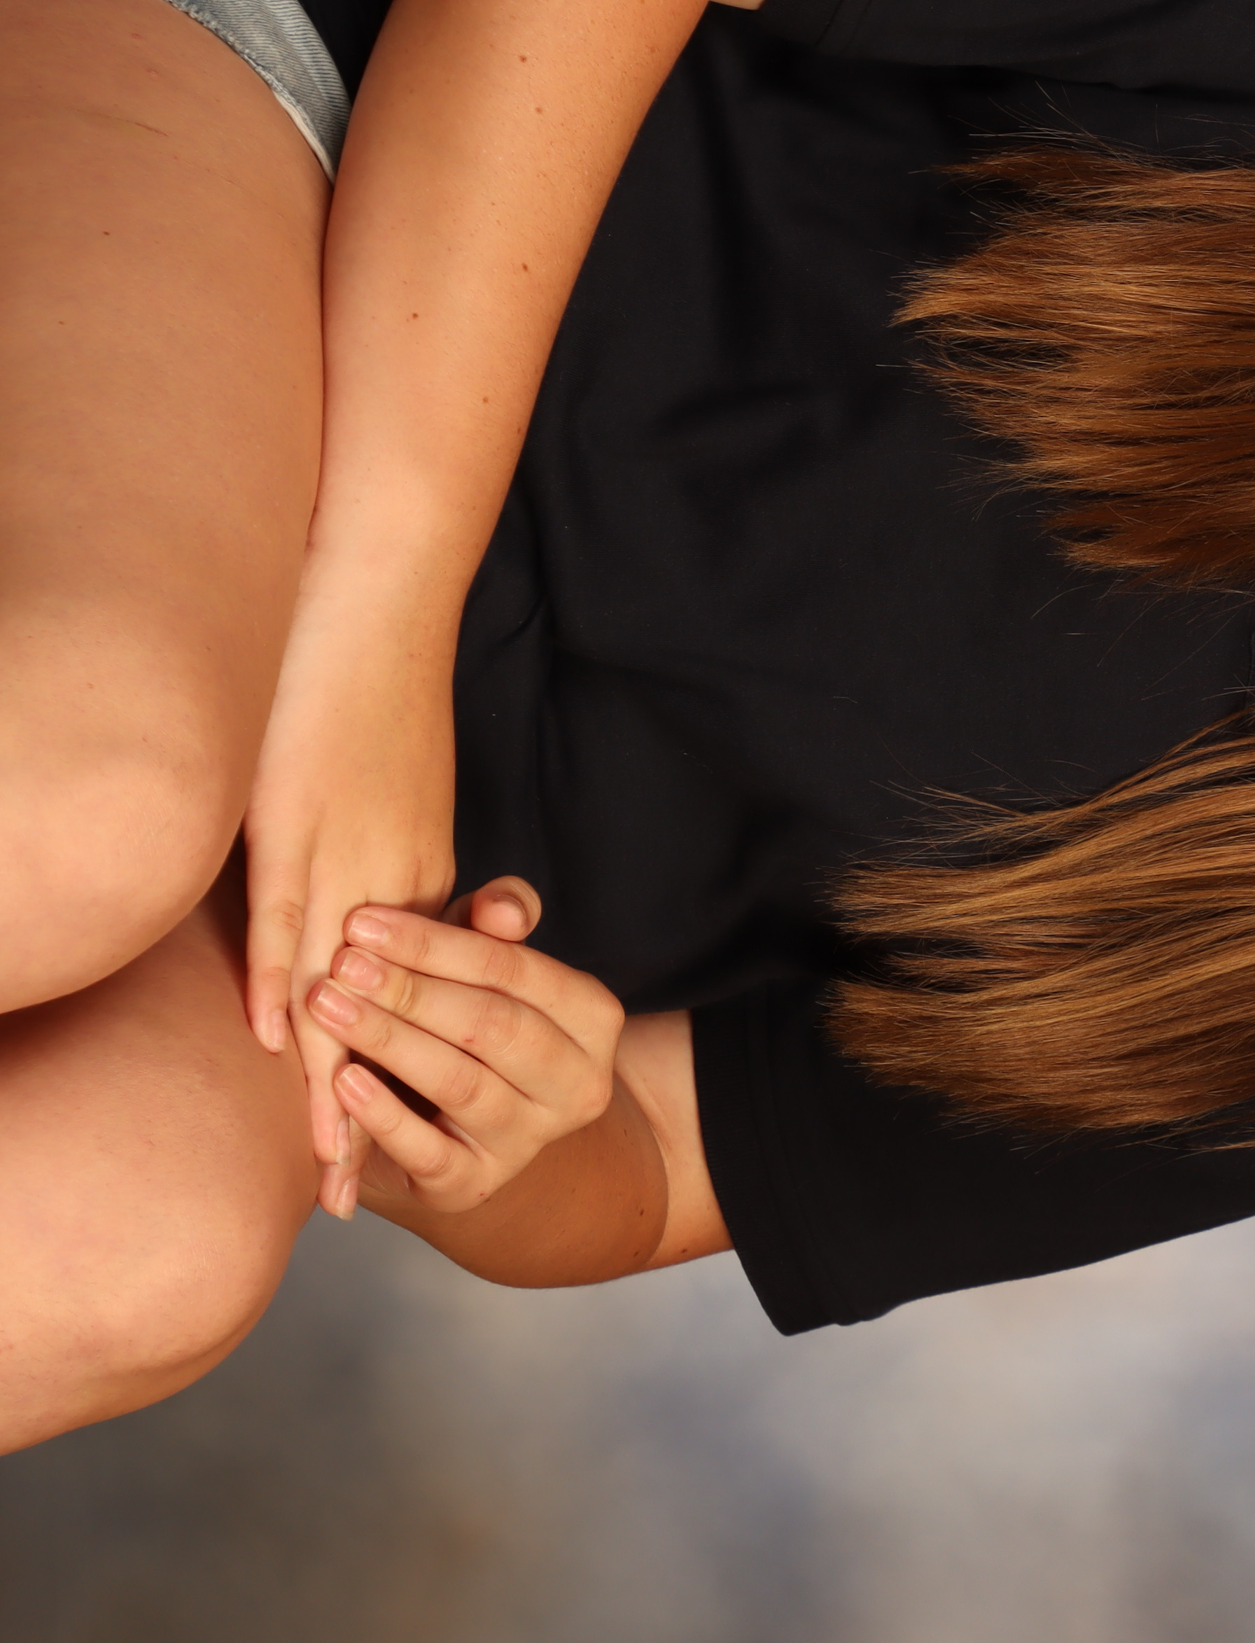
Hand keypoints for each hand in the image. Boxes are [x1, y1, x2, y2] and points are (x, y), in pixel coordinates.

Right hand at [242, 558, 461, 1177]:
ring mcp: (344, 853)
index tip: (384, 1161)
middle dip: (359, 1114)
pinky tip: (277, 1040)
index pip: (404, 1010)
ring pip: (334, 991)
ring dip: (325, 1075)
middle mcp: (390, 881)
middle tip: (351, 1201)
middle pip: (374, 1025)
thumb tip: (356, 925)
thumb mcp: (397, 799)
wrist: (377, 612)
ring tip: (324, 1159)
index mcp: (418, 879)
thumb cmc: (376, 701)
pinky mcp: (300, 821)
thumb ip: (382, 868)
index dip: (388, 1087)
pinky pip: (287, 915)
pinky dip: (281, 977)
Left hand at [308, 879, 623, 1223]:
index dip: (436, 943)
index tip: (364, 921)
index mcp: (593, 1019)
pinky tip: (340, 1080)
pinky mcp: (476, 1185)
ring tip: (327, 1007)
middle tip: (341, 964)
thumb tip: (500, 910)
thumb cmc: (475, 1020)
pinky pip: (429, 1151)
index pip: (514, 969)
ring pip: (460, 1084)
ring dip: (387, 1041)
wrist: (474, 1125)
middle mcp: (578, 1083)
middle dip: (409, 991)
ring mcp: (529, 1140)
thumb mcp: (489, 964)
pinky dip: (382, 1115)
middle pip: (491, 1027)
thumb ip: (497, 923)